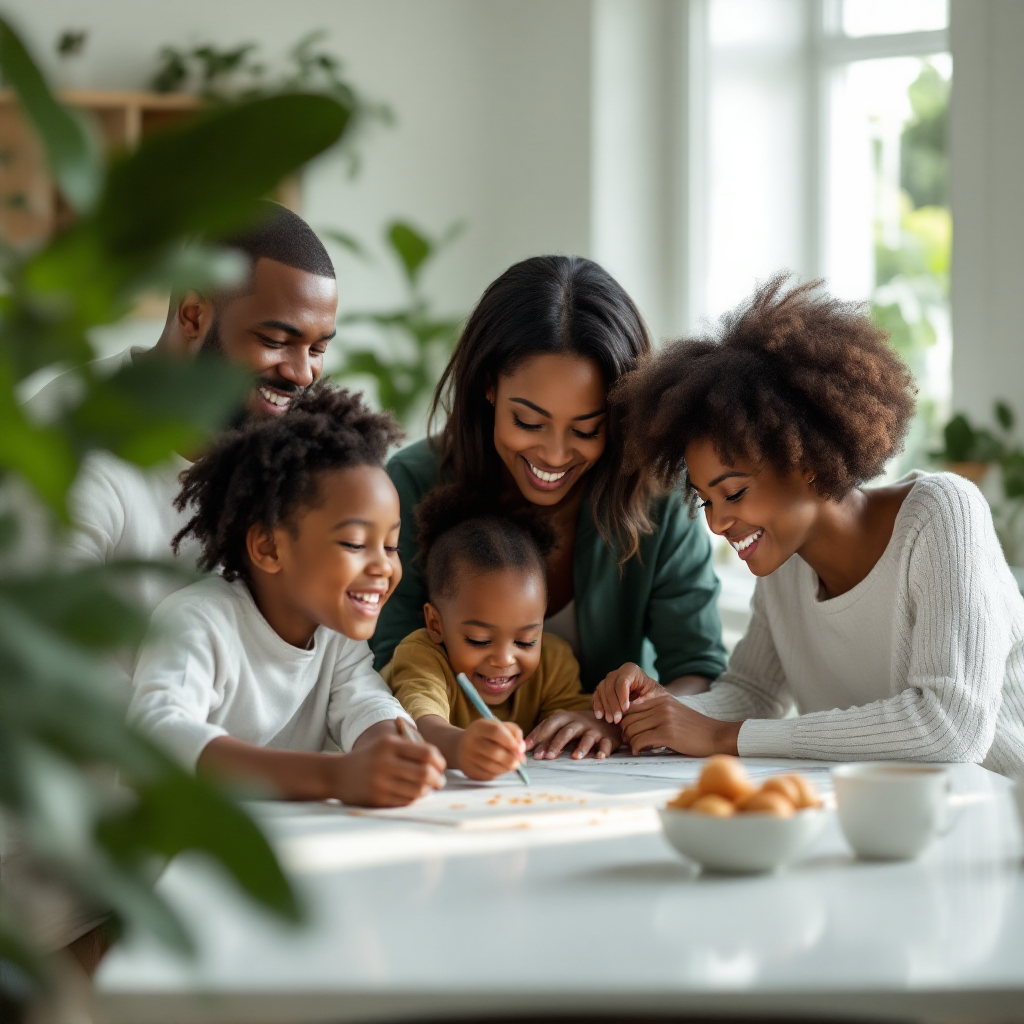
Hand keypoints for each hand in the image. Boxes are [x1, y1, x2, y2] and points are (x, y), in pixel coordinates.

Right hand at [333, 732, 445, 806]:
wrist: (336, 774)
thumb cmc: (368, 757)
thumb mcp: (385, 744)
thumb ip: (409, 748)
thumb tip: (437, 760)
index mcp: (389, 744)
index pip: (426, 753)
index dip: (439, 761)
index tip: (441, 766)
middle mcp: (385, 762)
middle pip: (425, 773)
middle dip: (437, 779)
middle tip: (440, 782)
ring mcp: (381, 781)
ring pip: (417, 790)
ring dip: (428, 790)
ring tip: (428, 788)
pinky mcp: (377, 798)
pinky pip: (405, 801)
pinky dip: (415, 798)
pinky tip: (415, 795)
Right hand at [458, 719, 524, 780]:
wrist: (461, 746)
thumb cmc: (486, 735)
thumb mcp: (498, 726)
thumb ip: (514, 732)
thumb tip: (522, 749)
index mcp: (479, 726)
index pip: (496, 731)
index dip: (511, 741)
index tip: (521, 749)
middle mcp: (470, 741)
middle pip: (494, 752)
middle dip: (511, 759)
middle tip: (519, 761)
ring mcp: (467, 757)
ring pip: (492, 766)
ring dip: (507, 768)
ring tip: (511, 764)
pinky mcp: (469, 771)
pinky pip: (488, 775)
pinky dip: (499, 773)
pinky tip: (500, 768)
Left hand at [525, 711, 621, 759]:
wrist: (609, 720)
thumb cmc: (580, 726)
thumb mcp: (564, 726)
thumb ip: (548, 735)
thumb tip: (526, 748)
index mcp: (566, 718)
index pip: (550, 724)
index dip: (538, 734)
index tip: (527, 747)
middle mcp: (579, 722)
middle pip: (566, 731)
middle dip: (556, 744)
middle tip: (547, 757)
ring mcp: (594, 729)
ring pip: (587, 737)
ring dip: (581, 747)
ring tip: (575, 758)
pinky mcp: (608, 738)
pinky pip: (605, 744)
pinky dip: (603, 750)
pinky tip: (599, 757)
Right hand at [593, 663, 666, 722]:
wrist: (650, 696)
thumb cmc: (654, 695)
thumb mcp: (653, 696)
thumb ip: (643, 700)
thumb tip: (629, 708)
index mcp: (631, 670)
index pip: (623, 681)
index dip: (622, 696)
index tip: (626, 710)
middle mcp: (618, 672)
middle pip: (610, 686)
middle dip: (613, 704)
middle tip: (617, 720)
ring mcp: (609, 679)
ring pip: (602, 690)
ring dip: (605, 706)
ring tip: (610, 720)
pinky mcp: (604, 687)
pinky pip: (597, 694)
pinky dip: (598, 705)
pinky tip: (599, 716)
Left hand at [619, 693, 741, 755]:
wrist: (716, 736)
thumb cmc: (693, 728)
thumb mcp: (673, 712)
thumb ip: (653, 712)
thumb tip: (628, 721)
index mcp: (660, 698)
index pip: (630, 707)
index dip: (625, 721)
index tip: (629, 731)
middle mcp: (661, 706)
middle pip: (627, 718)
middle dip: (625, 732)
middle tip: (630, 742)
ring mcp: (664, 719)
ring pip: (631, 730)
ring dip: (630, 741)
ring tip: (636, 747)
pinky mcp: (667, 734)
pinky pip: (640, 740)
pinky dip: (636, 748)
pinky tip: (640, 751)